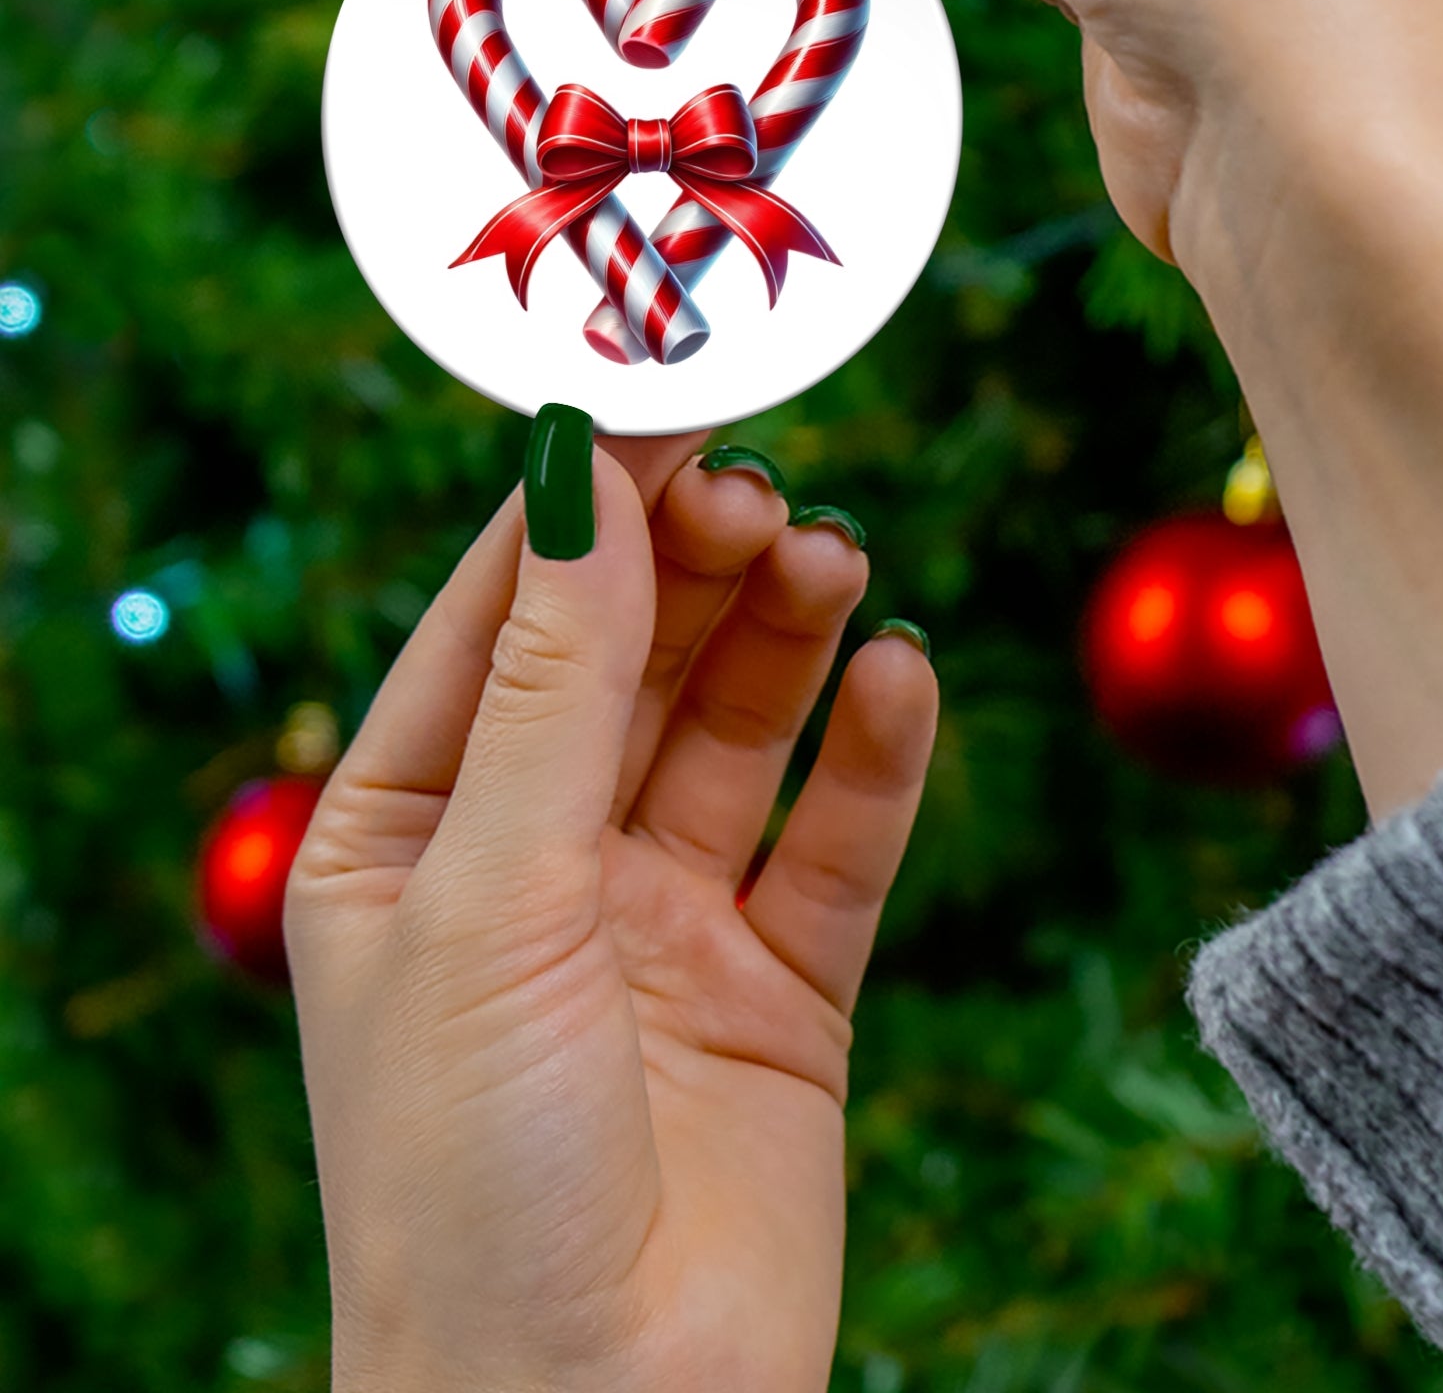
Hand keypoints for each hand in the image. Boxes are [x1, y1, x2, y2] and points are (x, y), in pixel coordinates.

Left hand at [286, 432, 937, 1392]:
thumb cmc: (470, 1178)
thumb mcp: (491, 898)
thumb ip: (555, 685)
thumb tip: (583, 477)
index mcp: (411, 834)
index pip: (502, 618)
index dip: (583, 505)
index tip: (667, 395)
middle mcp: (538, 863)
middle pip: (633, 657)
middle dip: (695, 565)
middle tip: (765, 489)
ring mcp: (665, 922)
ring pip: (739, 729)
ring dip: (787, 636)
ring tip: (834, 559)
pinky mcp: (783, 988)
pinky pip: (838, 840)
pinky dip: (874, 755)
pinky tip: (901, 678)